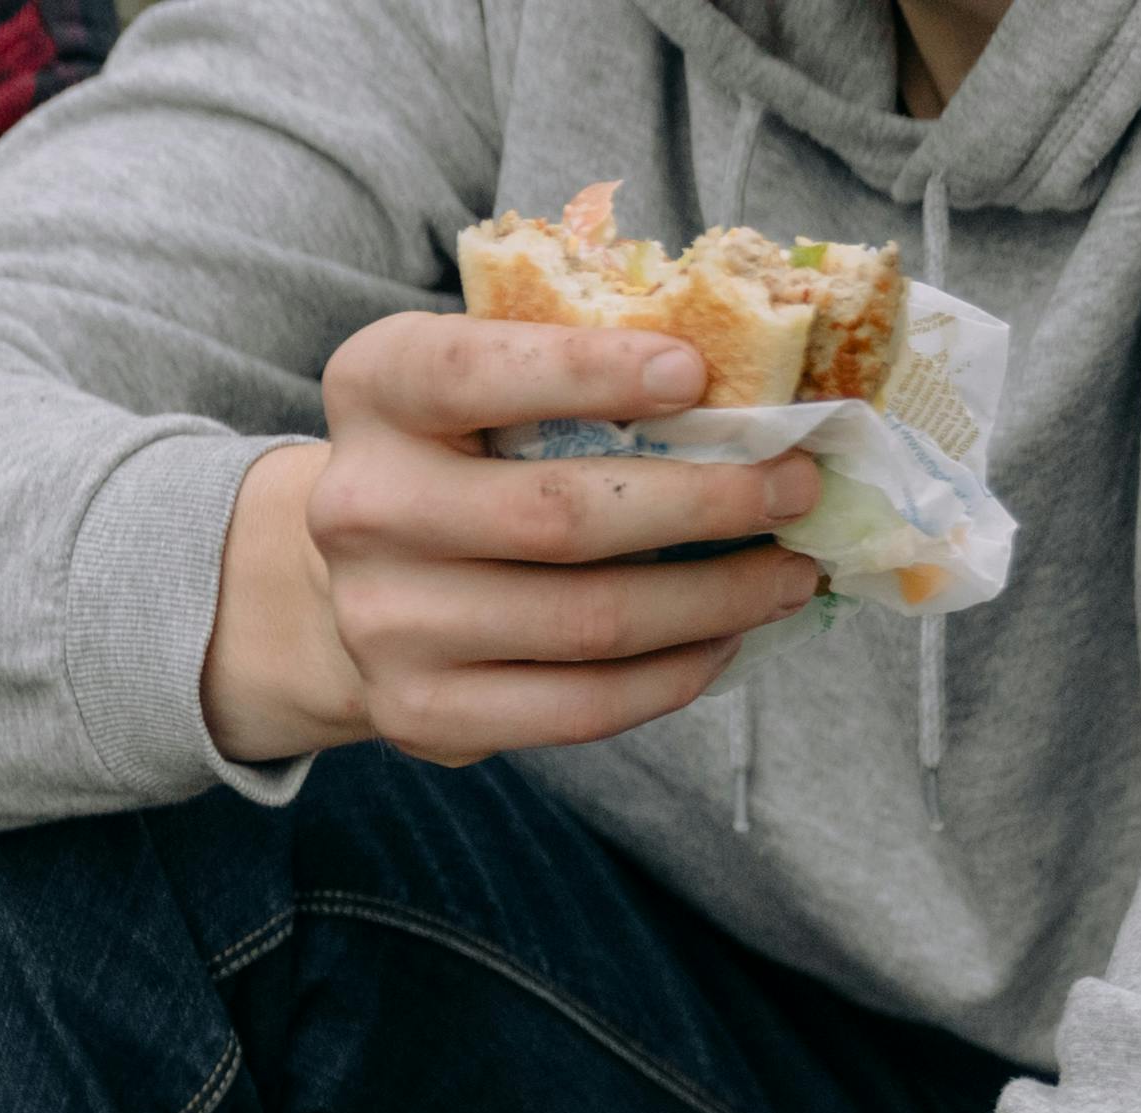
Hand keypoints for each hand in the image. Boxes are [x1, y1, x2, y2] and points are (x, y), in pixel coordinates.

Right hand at [199, 313, 825, 769]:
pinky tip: (725, 641)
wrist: (343, 585)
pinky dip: (673, 675)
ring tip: (789, 575)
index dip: (591, 371)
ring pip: (587, 622)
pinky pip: (578, 707)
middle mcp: (360, 507)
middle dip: (706, 503)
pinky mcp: (420, 713)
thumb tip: (752, 395)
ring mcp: (384, 623)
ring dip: (715, 600)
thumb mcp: (478, 385)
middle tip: (797, 489)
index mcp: (374, 389)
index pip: (479, 370)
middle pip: (559, 515)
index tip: (696, 373)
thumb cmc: (456, 459)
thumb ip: (571, 372)